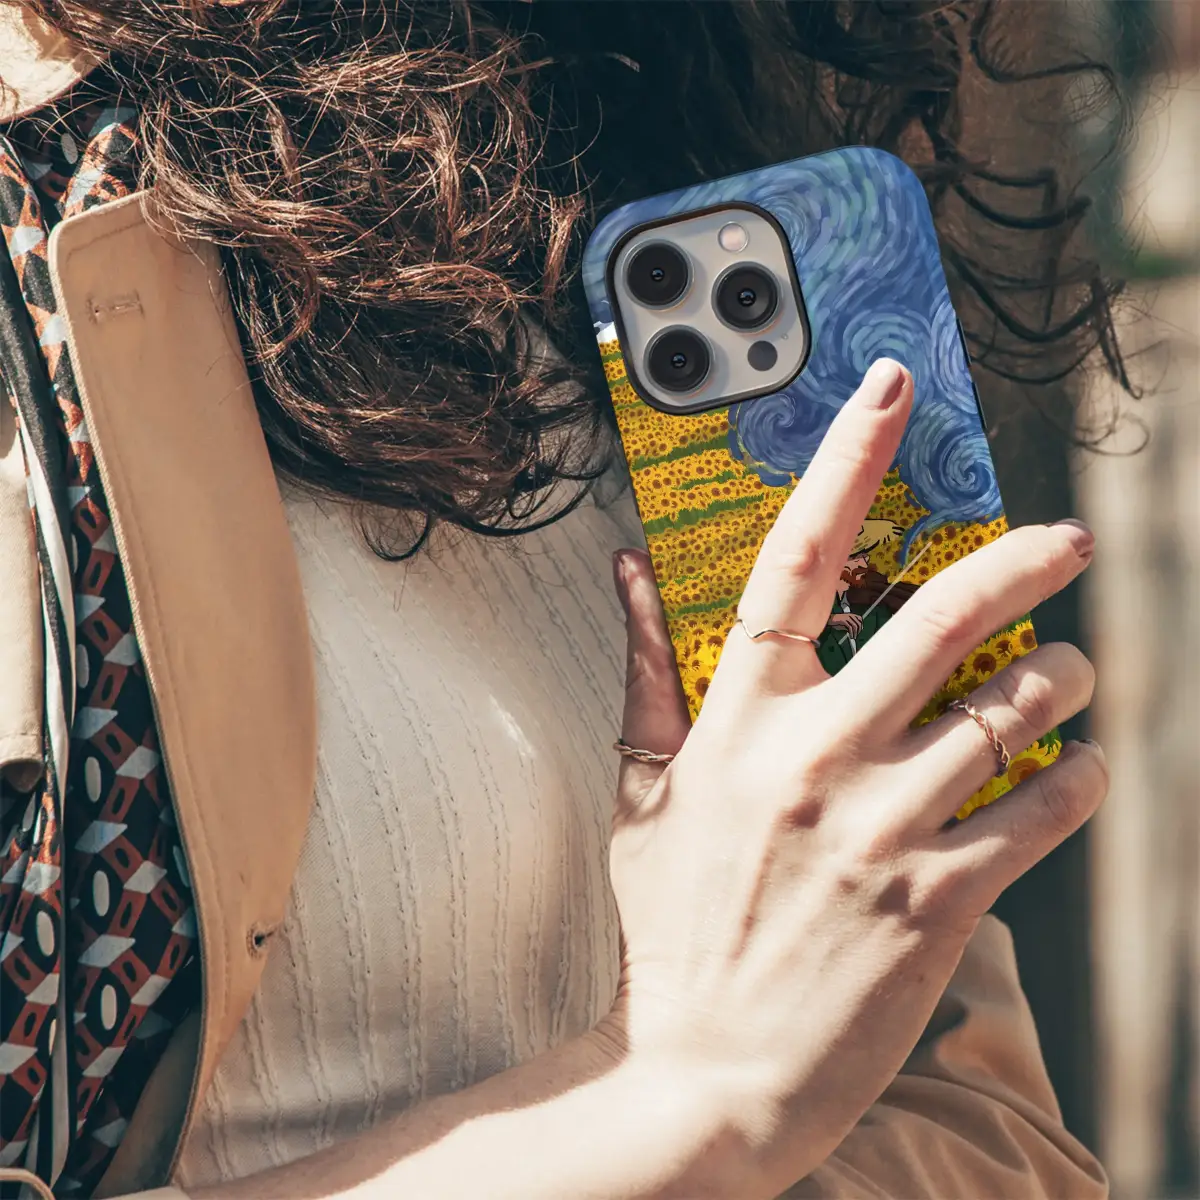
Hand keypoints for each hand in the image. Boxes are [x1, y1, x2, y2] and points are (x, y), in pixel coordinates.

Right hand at [607, 358, 1105, 1196]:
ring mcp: (882, 828)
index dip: (846, 463)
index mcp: (738, 722)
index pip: (794, 560)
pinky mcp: (940, 899)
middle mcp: (816, 758)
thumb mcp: (642, 794)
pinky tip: (1075, 768)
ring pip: (1011, 711)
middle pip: (940, 619)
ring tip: (1074, 676)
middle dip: (1022, 562)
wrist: (704, 1072)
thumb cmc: (673, 926)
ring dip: (1064, 680)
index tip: (890, 391)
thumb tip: (625, 570)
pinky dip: (1077, 777)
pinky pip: (1040, 810)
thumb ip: (645, 674)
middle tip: (1066, 539)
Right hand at [825, 611, 862, 637]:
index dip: (861, 625)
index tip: (860, 631)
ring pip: (855, 626)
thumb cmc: (836, 622)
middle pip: (858, 623)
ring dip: (855, 633)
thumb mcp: (844, 622)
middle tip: (856, 635)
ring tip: (854, 637)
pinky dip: (851, 632)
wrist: (829, 619)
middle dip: (859, 630)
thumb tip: (854, 631)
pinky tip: (850, 636)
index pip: (860, 618)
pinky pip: (850, 627)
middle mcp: (850, 615)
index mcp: (851, 614)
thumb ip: (849, 625)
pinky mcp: (844, 620)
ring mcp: (847, 617)